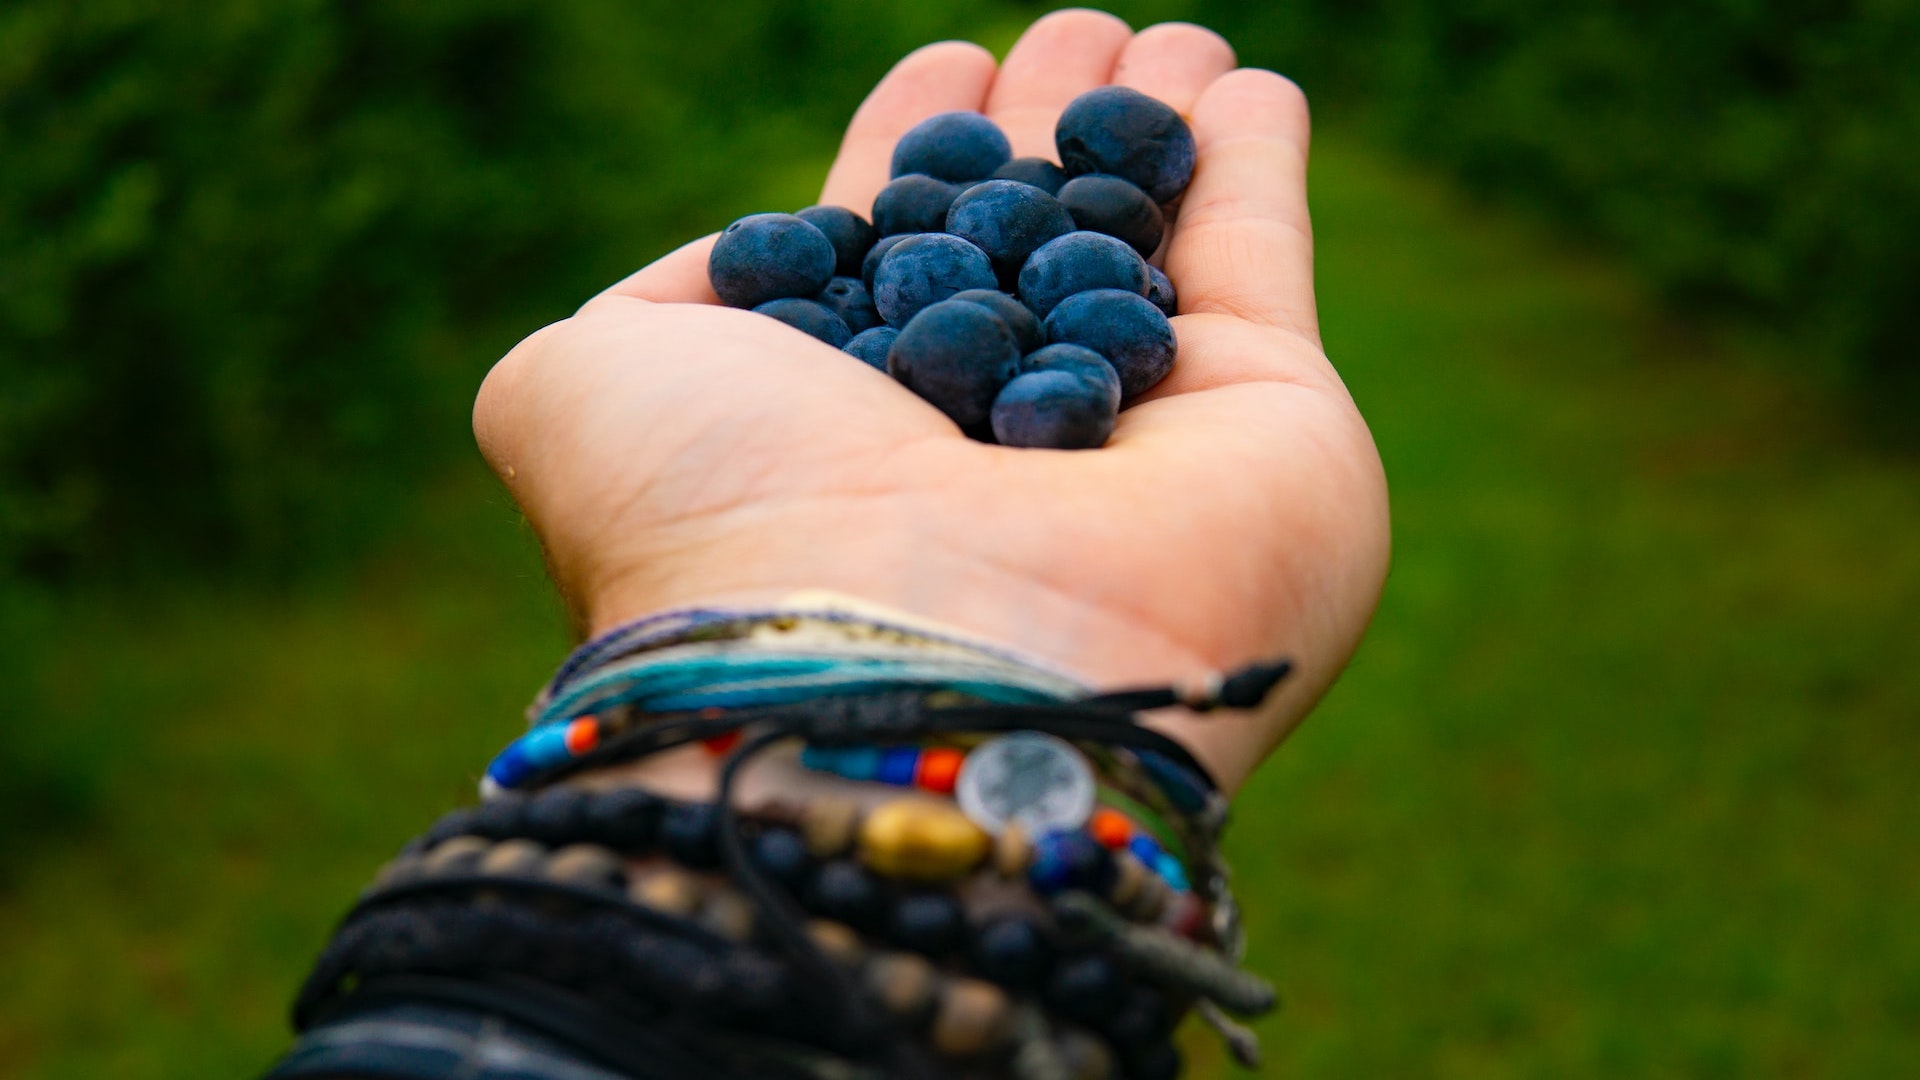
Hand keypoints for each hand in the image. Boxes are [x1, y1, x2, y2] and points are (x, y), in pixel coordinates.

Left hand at [472, 11, 1388, 793]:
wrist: (907, 661)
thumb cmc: (726, 520)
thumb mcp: (581, 392)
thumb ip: (644, 309)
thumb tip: (739, 257)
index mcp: (849, 433)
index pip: (897, 266)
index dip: (917, 160)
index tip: (942, 69)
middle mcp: (993, 447)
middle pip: (1032, 250)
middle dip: (1047, 135)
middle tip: (1071, 30)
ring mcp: (1141, 443)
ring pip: (1153, 248)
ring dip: (1157, 134)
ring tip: (1160, 37)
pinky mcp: (1273, 426)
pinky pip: (1265, 264)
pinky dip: (1259, 171)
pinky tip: (1252, 88)